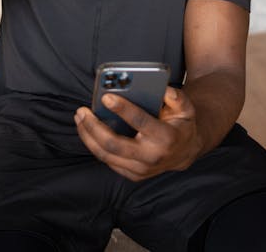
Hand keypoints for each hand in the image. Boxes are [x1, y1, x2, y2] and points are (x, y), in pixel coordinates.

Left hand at [74, 87, 200, 181]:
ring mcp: (141, 169)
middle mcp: (152, 157)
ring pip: (107, 156)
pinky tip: (87, 131)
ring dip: (88, 136)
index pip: (140, 123)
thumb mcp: (186, 107)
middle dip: (94, 127)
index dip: (123, 110)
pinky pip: (108, 161)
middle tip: (82, 111)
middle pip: (115, 144)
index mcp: (165, 137)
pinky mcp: (133, 175)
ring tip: (80, 118)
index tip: (106, 97)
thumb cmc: (181, 124)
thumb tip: (162, 89)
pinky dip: (94, 146)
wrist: (184, 152)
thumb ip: (176, 97)